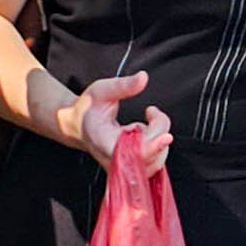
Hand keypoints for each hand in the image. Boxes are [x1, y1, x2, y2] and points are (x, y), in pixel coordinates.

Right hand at [56, 71, 171, 172]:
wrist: (79, 125)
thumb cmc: (88, 109)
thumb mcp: (102, 91)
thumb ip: (123, 86)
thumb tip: (143, 78)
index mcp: (106, 144)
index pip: (133, 153)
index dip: (153, 146)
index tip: (167, 136)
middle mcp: (115, 161)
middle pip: (151, 156)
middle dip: (159, 130)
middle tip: (151, 111)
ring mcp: (124, 167)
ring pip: (157, 161)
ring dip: (159, 135)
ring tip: (148, 118)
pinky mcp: (132, 167)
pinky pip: (154, 160)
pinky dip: (157, 142)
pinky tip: (146, 130)